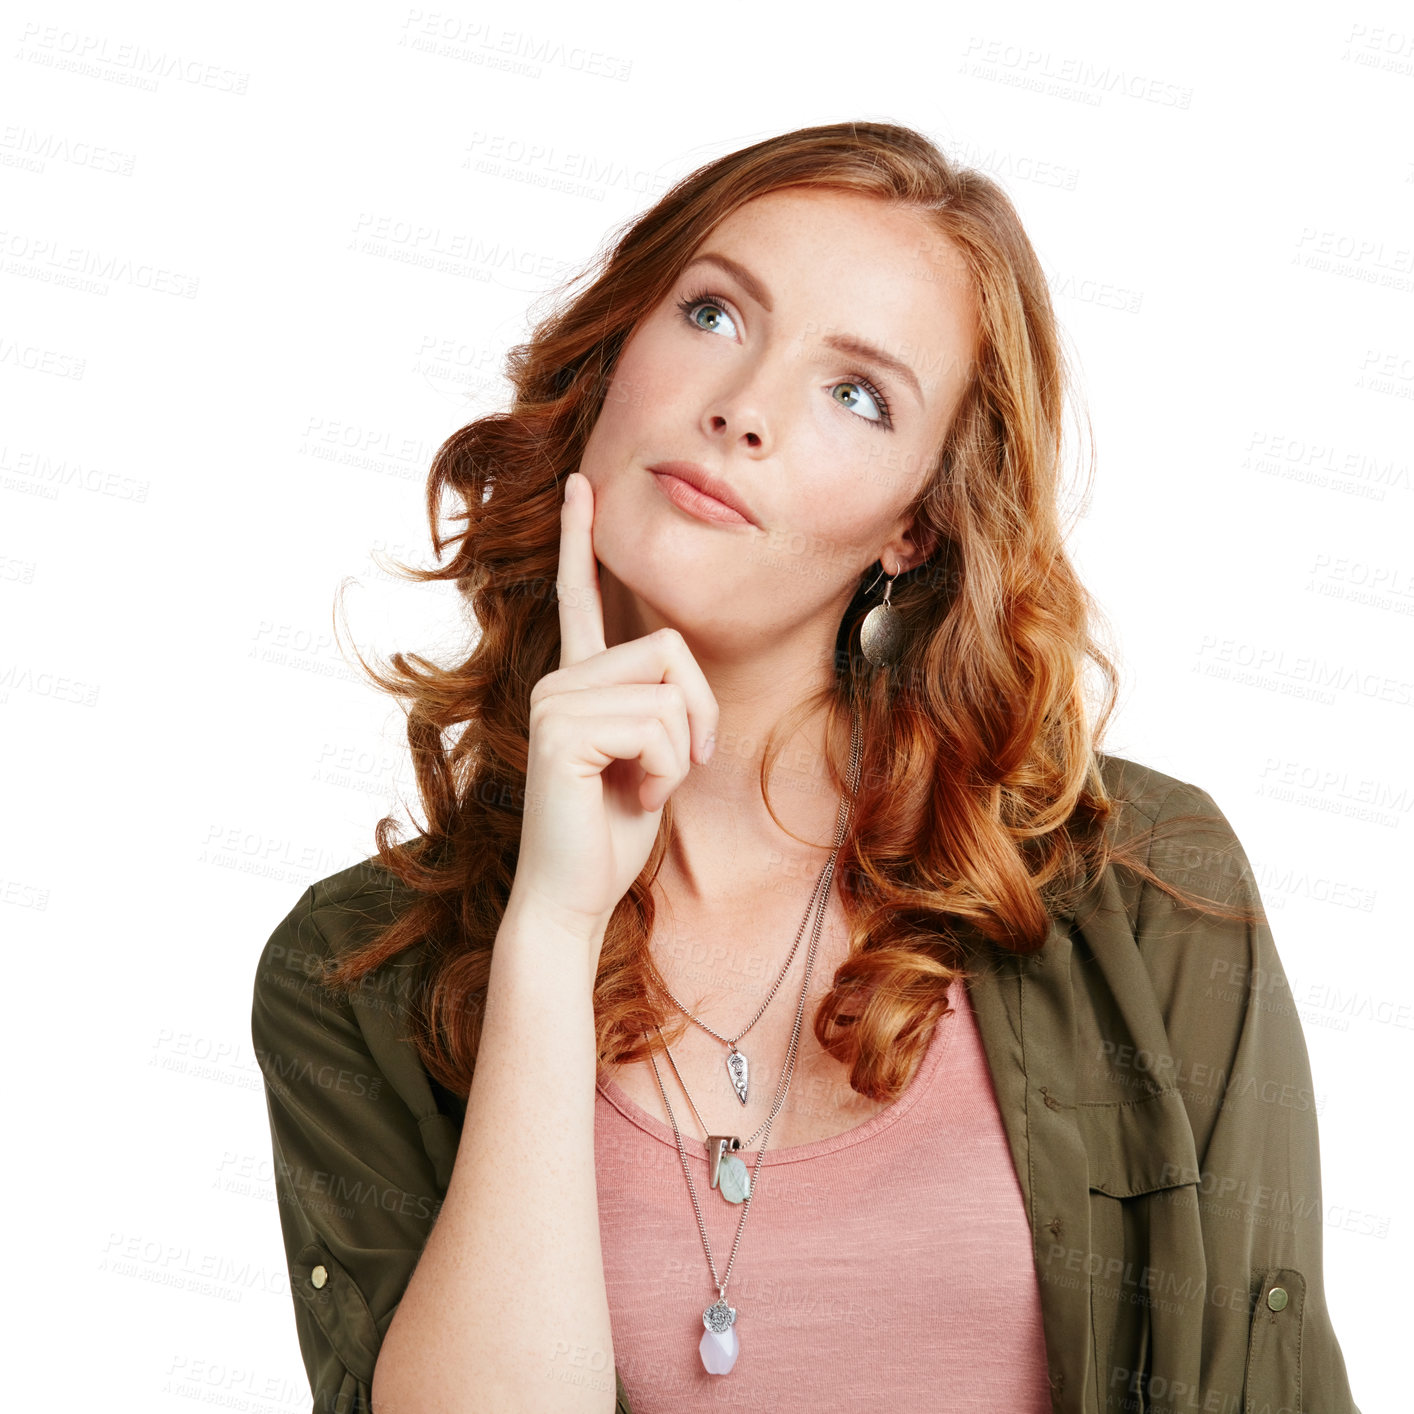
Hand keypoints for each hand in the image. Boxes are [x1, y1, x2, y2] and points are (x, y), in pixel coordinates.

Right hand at [507, 471, 719, 954]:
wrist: (574, 894)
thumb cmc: (612, 831)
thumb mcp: (652, 758)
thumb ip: (659, 707)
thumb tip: (678, 675)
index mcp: (579, 681)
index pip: (582, 598)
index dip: (581, 540)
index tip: (581, 485)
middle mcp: (561, 678)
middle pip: (673, 650)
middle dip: (700, 716)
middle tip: (676, 769)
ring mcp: (556, 699)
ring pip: (672, 693)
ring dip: (680, 756)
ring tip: (641, 789)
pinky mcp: (562, 728)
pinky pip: (660, 728)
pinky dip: (666, 773)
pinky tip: (629, 798)